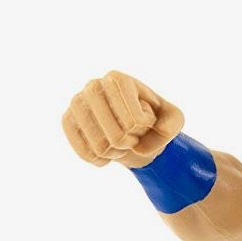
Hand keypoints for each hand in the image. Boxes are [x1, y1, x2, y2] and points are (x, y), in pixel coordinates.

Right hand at [62, 71, 183, 169]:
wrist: (130, 130)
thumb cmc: (152, 121)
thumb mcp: (173, 119)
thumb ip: (173, 123)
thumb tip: (155, 133)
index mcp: (119, 80)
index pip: (133, 119)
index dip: (142, 131)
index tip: (142, 124)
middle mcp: (94, 86)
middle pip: (116, 134)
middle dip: (130, 144)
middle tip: (130, 138)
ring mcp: (77, 103)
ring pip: (99, 145)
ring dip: (115, 153)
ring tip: (118, 144)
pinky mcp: (68, 121)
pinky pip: (82, 151)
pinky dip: (99, 160)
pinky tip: (105, 154)